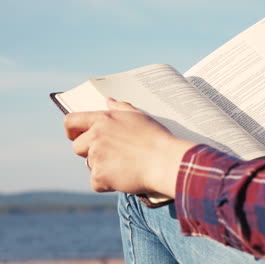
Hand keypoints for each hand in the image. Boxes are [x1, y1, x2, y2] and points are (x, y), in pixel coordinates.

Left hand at [63, 98, 195, 196]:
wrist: (165, 162)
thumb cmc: (156, 139)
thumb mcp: (139, 117)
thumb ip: (120, 107)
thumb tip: (108, 101)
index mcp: (103, 120)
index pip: (71, 121)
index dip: (72, 131)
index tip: (76, 136)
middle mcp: (96, 136)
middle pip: (77, 147)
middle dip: (90, 153)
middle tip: (112, 156)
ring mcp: (96, 156)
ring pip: (90, 166)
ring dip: (103, 169)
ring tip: (126, 166)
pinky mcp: (100, 176)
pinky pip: (97, 183)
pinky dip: (108, 184)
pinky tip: (125, 178)